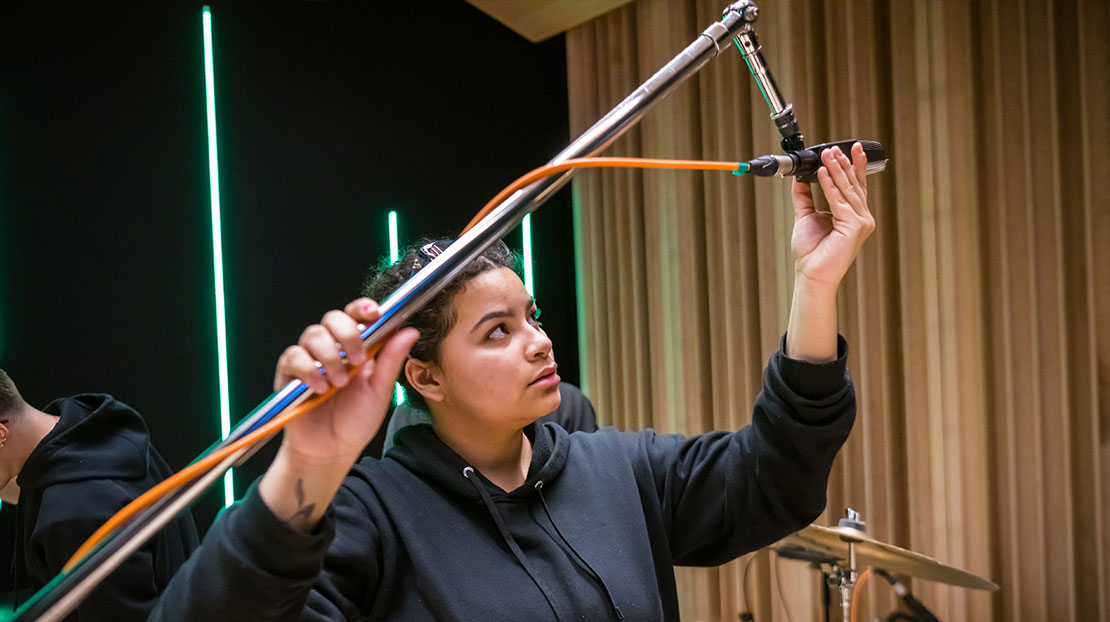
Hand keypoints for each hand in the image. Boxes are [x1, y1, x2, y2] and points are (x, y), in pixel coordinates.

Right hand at [273, 298, 418, 465]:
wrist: (331, 451)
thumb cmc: (355, 422)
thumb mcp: (379, 391)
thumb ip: (391, 360)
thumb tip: (409, 330)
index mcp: (356, 348)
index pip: (357, 315)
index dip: (364, 308)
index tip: (374, 314)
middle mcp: (332, 348)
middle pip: (333, 317)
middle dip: (348, 333)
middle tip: (357, 360)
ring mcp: (309, 358)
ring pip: (314, 334)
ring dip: (330, 356)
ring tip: (339, 382)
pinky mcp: (289, 373)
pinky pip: (293, 356)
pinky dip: (308, 370)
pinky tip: (320, 388)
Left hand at [790, 142, 874, 289]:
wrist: (810, 272)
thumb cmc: (811, 251)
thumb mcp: (806, 215)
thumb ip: (805, 196)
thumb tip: (800, 177)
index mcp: (854, 215)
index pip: (856, 186)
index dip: (855, 166)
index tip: (853, 148)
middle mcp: (862, 218)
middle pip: (853, 185)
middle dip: (843, 164)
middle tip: (833, 148)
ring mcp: (861, 222)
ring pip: (847, 190)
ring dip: (836, 169)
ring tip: (827, 154)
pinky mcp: (854, 227)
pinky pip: (839, 200)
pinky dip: (829, 185)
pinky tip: (822, 172)